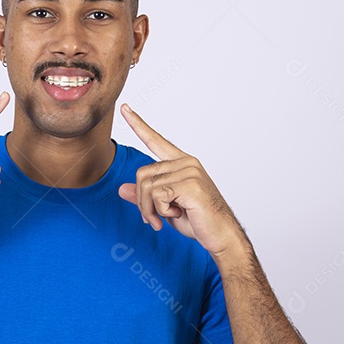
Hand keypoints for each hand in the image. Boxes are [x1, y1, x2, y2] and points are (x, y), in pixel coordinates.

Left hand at [117, 103, 244, 256]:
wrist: (221, 235)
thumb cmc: (198, 220)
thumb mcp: (165, 208)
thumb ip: (145, 196)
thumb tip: (121, 189)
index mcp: (181, 163)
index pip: (155, 140)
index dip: (138, 125)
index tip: (124, 108)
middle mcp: (186, 162)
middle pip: (142, 174)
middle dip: (142, 202)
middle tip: (153, 219)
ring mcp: (189, 171)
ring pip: (147, 186)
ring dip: (149, 209)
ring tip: (164, 219)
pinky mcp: (189, 184)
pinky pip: (157, 196)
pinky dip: (160, 211)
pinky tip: (177, 214)